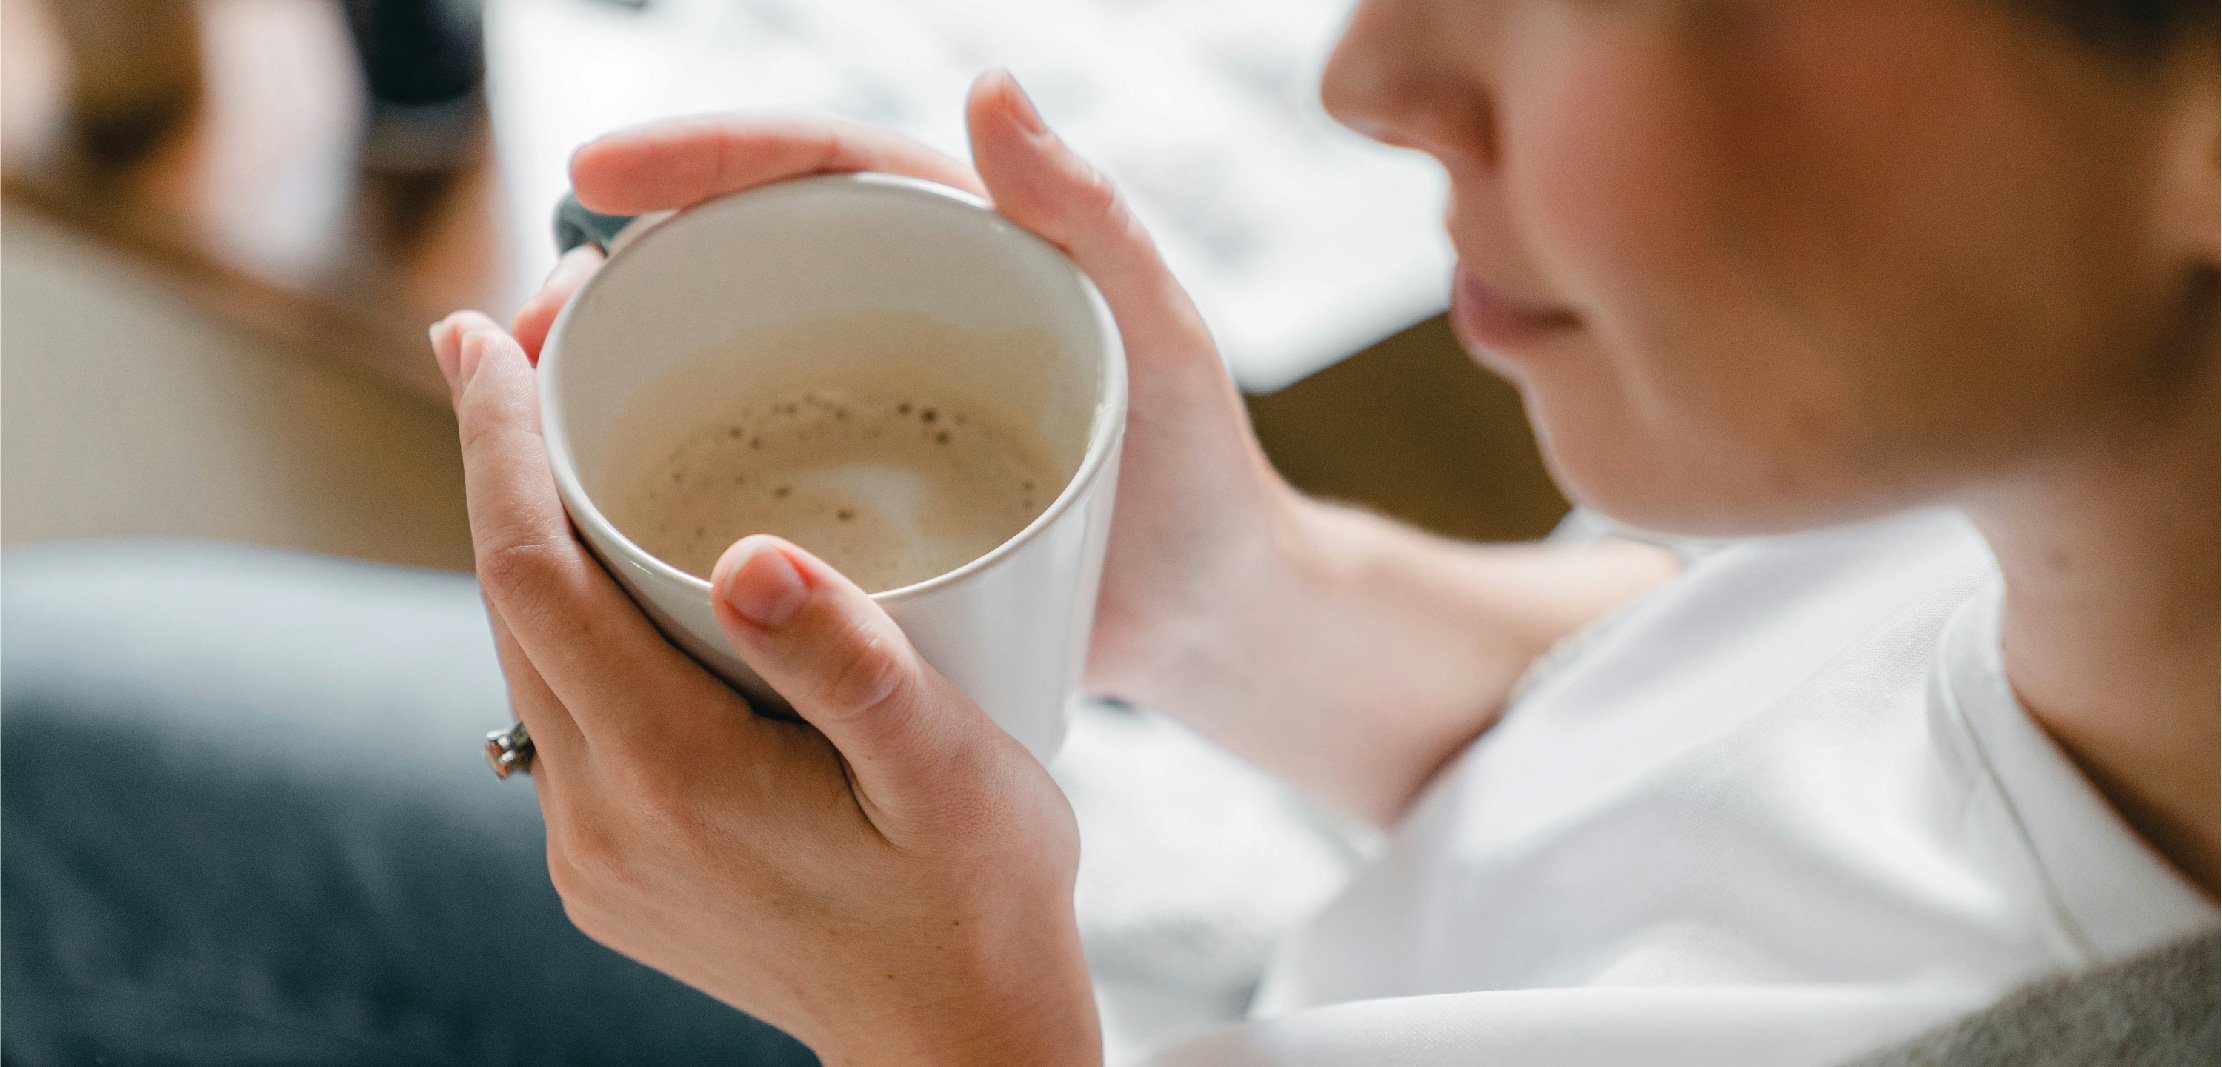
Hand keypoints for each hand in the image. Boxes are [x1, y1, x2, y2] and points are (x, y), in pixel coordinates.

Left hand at [428, 316, 1098, 1063]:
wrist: (962, 1046)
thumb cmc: (981, 901)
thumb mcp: (951, 773)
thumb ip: (852, 664)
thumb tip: (749, 554)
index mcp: (672, 778)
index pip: (531, 576)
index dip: (493, 440)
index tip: (482, 327)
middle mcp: (600, 819)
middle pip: (509, 604)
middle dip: (502, 460)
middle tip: (530, 332)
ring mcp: (595, 854)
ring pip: (527, 657)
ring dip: (534, 538)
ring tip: (569, 425)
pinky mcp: (612, 870)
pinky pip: (561, 712)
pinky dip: (572, 621)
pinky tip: (622, 572)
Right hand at [510, 70, 1296, 710]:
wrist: (1207, 619)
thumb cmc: (1200, 468)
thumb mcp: (1158, 335)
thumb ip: (1089, 216)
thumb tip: (990, 83)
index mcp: (949, 249)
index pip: (810, 171)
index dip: (698, 158)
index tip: (597, 172)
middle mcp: (887, 317)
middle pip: (726, 270)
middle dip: (610, 280)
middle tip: (518, 328)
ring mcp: (855, 413)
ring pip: (709, 376)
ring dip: (605, 388)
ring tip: (516, 422)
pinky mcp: (842, 511)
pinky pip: (732, 483)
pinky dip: (653, 492)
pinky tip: (584, 525)